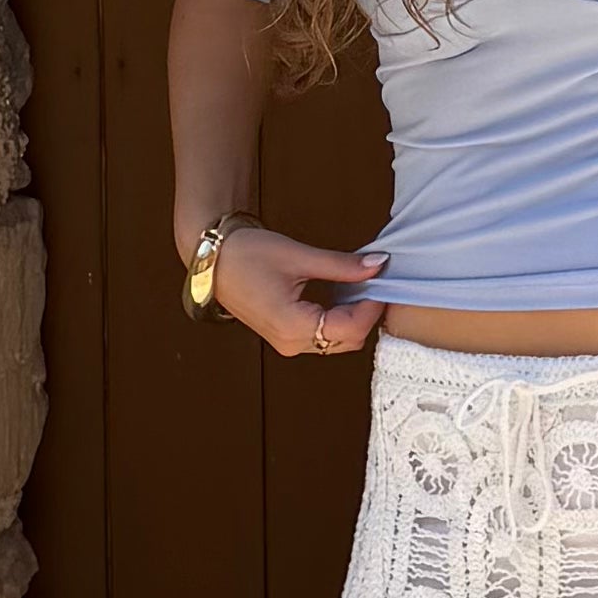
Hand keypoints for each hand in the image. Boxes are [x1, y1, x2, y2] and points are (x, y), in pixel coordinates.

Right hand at [208, 222, 386, 358]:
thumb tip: (378, 264)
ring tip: (359, 284)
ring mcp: (287, 343)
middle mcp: (292, 343)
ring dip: (353, 317)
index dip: (373, 307)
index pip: (351, 329)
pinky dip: (338, 318)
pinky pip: (323, 335)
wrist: (213, 260)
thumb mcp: (299, 256)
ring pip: (337, 340)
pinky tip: (342, 293)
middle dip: (366, 314)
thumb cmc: (247, 255)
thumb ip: (342, 265)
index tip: (383, 281)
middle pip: (347, 340)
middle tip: (375, 281)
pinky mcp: (285, 336)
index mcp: (294, 327)